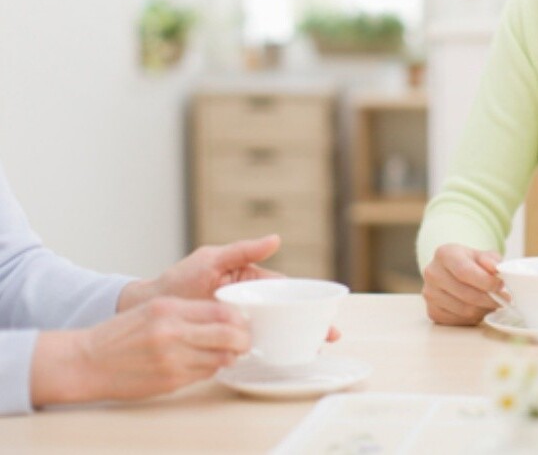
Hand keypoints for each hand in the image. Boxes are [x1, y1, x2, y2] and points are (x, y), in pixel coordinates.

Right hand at [31, 297, 249, 405]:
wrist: (88, 361)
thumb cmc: (122, 333)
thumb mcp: (155, 310)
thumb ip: (190, 310)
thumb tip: (228, 316)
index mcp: (170, 309)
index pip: (222, 312)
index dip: (239, 318)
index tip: (243, 321)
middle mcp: (173, 333)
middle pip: (229, 335)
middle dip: (244, 339)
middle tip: (245, 341)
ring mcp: (173, 359)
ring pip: (221, 358)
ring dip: (229, 356)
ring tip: (227, 353)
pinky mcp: (171, 380)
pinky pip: (205, 374)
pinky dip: (211, 368)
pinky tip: (205, 363)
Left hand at [118, 234, 341, 342]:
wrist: (148, 308)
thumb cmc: (178, 280)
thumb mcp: (211, 260)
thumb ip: (243, 250)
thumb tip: (276, 239)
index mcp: (249, 279)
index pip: (284, 289)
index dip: (305, 299)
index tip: (324, 310)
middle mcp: (248, 300)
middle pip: (286, 311)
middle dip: (310, 322)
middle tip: (327, 337)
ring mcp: (239, 319)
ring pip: (274, 328)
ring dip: (295, 338)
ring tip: (312, 350)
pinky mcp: (228, 337)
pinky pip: (255, 343)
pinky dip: (272, 349)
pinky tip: (283, 358)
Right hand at [422, 244, 503, 325]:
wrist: (452, 272)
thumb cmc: (469, 263)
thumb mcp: (482, 255)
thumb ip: (491, 260)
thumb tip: (496, 269)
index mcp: (444, 254)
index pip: (464, 272)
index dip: (486, 282)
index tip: (501, 286)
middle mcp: (433, 274)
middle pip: (466, 294)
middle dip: (490, 299)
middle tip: (504, 299)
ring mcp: (430, 294)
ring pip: (465, 310)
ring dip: (484, 309)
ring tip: (492, 303)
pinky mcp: (433, 312)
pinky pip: (459, 321)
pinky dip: (474, 318)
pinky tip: (479, 308)